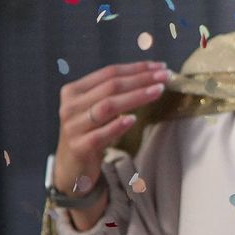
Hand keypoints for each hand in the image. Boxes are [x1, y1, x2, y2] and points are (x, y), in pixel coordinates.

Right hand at [52, 61, 169, 223]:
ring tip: (158, 91)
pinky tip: (133, 119)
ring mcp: (73, 127)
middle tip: (165, 76)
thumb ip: (114, 93)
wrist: (72, 168)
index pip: (109, 73)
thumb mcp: (97, 109)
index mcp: (74, 91)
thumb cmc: (90, 133)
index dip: (136, 68)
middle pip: (110, 87)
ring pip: (108, 106)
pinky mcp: (79, 147)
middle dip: (140, 79)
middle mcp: (70, 106)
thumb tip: (151, 75)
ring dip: (135, 97)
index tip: (160, 66)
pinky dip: (117, 126)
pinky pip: (100, 134)